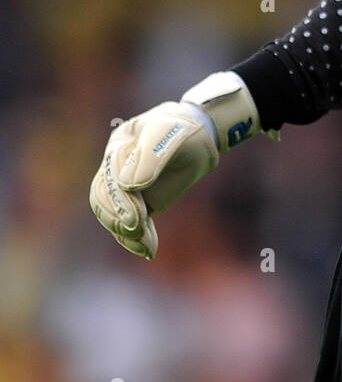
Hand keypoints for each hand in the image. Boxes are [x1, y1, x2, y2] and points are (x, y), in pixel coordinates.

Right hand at [90, 72, 261, 259]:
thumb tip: (129, 185)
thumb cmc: (184, 130)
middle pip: (102, 200)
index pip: (109, 179)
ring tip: (147, 246)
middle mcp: (115, 169)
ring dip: (126, 234)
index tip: (137, 218)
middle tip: (139, 230)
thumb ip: (150, 156)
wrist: (200, 136)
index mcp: (118, 147)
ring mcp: (126, 188)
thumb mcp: (170, 134)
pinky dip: (135, 240)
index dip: (120, 200)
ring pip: (112, 216)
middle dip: (118, 218)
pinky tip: (149, 251)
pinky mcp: (140, 204)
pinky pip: (129, 225)